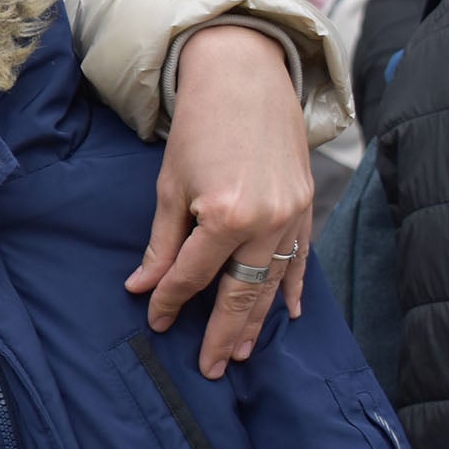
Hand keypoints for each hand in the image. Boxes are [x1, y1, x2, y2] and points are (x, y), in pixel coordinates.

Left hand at [126, 24, 314, 377]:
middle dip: (222, 332)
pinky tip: (287, 316)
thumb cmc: (199, 129)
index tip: (157, 321)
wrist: (245, 81)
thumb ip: (162, 242)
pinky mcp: (306, 209)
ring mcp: (292, 217)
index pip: (192, 274)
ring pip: (273, 284)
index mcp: (225, 215)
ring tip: (240, 354)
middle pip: (241, 292)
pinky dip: (292, 289)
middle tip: (209, 367)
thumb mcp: (170, 186)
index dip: (171, 301)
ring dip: (256, 321)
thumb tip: (142, 286)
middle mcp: (266, 222)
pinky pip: (300, 261)